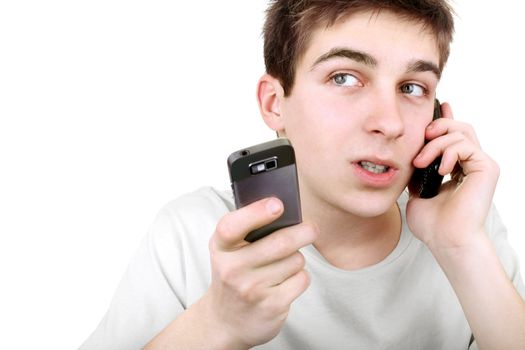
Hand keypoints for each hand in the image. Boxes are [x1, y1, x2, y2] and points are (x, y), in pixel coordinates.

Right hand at [202, 197, 317, 348]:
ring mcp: (252, 290)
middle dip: (304, 232)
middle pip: (280, 242)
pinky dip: (300, 277)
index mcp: (221, 248)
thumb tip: (282, 207)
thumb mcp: (228, 250)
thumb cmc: (233, 274)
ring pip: (296, 260)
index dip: (256, 213)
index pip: (231, 226)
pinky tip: (286, 281)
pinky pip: (302, 279)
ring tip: (284, 264)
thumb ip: (247, 228)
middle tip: (312, 228)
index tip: (277, 204)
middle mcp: (232, 269)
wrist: (225, 322)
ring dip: (297, 258)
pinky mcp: (272, 306)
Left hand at [406, 102, 499, 251]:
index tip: (438, 107)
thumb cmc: (431, 223)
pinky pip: (467, 145)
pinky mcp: (487, 168)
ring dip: (436, 143)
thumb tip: (412, 154)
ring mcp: (481, 166)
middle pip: (459, 128)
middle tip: (421, 139)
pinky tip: (440, 169)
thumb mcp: (416, 189)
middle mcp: (471, 164)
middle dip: (437, 127)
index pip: (453, 136)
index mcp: (456, 168)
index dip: (445, 120)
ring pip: (461, 133)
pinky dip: (449, 152)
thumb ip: (418, 170)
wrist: (445, 240)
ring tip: (421, 163)